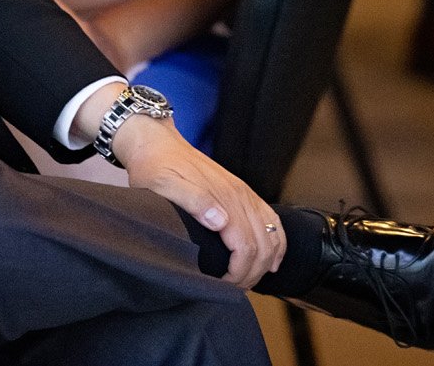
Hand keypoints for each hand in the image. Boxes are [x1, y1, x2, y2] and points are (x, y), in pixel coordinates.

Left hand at [114, 116, 286, 289]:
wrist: (156, 142)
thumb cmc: (155, 166)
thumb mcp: (163, 184)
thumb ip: (193, 201)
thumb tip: (221, 222)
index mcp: (223, 197)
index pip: (245, 247)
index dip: (238, 274)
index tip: (222, 287)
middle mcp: (240, 195)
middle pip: (262, 246)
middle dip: (252, 274)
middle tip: (232, 290)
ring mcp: (244, 193)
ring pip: (271, 235)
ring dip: (265, 262)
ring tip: (246, 280)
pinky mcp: (243, 192)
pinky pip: (271, 220)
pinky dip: (277, 244)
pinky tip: (271, 260)